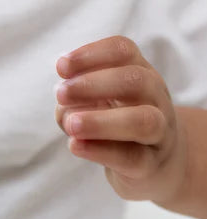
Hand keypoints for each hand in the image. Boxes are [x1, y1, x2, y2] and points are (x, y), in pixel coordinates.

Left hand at [55, 36, 187, 203]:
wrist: (155, 165)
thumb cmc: (116, 126)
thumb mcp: (96, 104)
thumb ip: (76, 97)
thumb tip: (63, 98)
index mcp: (139, 75)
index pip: (123, 51)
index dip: (91, 54)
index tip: (61, 66)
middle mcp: (154, 99)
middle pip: (136, 81)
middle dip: (93, 84)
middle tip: (60, 92)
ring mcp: (158, 134)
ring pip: (143, 121)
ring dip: (101, 121)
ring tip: (71, 125)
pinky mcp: (149, 166)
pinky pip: (131, 157)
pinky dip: (100, 151)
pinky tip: (75, 146)